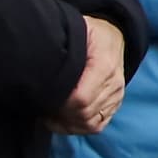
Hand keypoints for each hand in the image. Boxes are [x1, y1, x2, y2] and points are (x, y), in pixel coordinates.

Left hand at [51, 13, 128, 135]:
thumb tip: (44, 66)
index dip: (58, 103)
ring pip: (90, 123)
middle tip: (41, 105)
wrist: (114, 35)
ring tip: (50, 113)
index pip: (80, 99)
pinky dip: (78, 127)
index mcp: (104, 65)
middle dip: (60, 114)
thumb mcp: (77, 30)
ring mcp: (116, 96)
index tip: (41, 98)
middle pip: (84, 114)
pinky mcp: (115, 104)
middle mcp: (114, 84)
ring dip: (67, 123)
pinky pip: (97, 125)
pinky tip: (63, 119)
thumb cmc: (90, 32)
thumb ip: (64, 47)